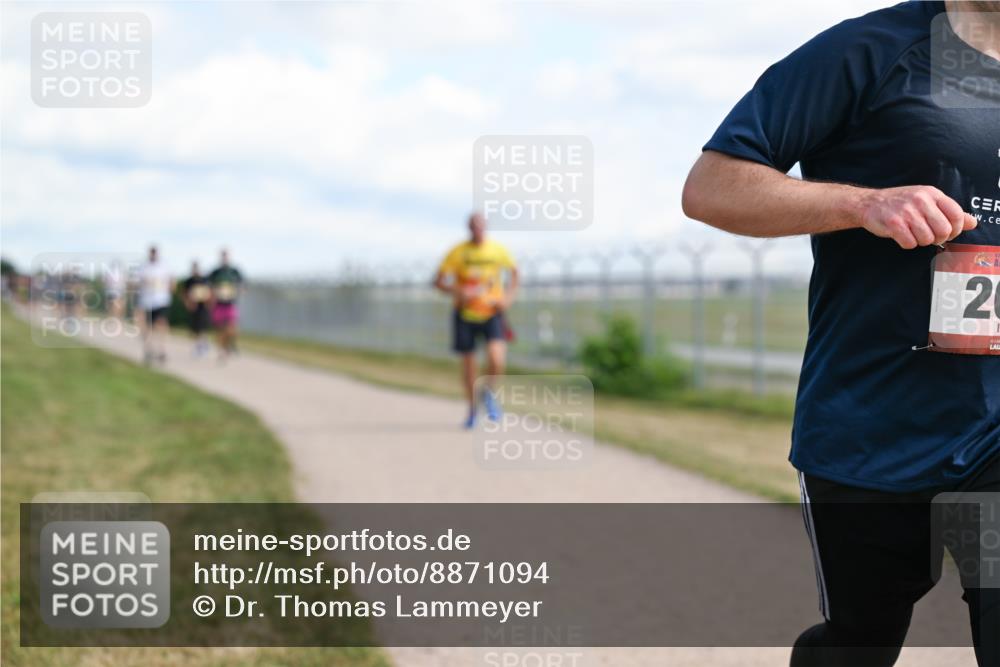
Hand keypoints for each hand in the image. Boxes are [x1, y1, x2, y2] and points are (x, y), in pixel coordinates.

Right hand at [858, 186, 976, 249]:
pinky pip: (909, 243)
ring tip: (912, 233)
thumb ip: (949, 211)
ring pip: (926, 239)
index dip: (956, 229)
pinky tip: (901, 236)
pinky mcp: (893, 224)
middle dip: (938, 238)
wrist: (868, 203)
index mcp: (931, 194)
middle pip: (943, 230)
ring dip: (920, 241)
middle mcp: (920, 201)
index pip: (956, 214)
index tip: (948, 233)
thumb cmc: (900, 203)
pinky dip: (906, 244)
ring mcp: (906, 212)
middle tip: (929, 236)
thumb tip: (972, 223)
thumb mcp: (926, 201)